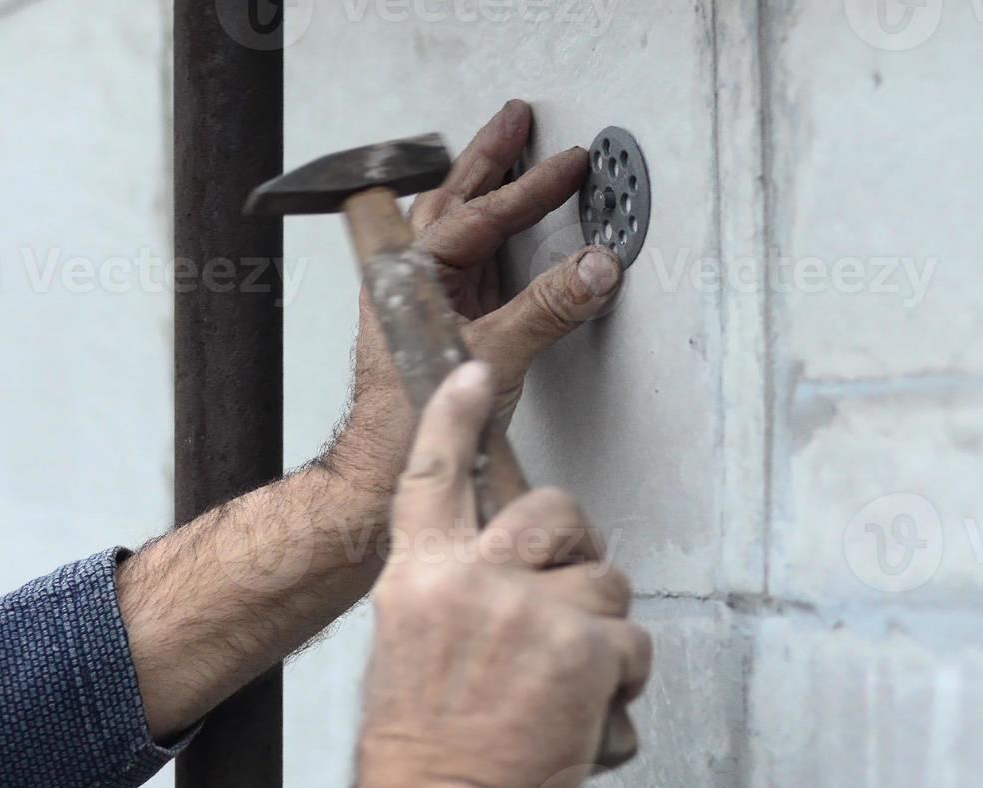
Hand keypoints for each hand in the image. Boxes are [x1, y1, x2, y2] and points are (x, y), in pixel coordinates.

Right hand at [274, 363, 649, 787]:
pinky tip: (591, 707)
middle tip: (575, 588)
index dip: (454, 417)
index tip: (471, 374)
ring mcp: (531, 611)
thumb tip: (506, 583)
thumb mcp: (409, 648)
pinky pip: (632, 642)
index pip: (433, 474)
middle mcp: (474, 579)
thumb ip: (454, 597)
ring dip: (602, 626)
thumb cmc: (422, 745)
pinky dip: (624, 678)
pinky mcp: (583, 649)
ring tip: (572, 679)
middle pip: (553, 512)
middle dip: (578, 544)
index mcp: (420, 576)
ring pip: (607, 581)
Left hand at [328, 99, 623, 493]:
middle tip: (518, 123)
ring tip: (510, 159)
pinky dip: (492, 239)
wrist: (389, 468)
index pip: (478, 215)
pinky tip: (508, 234)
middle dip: (490, 159)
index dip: (529, 189)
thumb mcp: (495, 357)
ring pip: (456, 227)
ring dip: (484, 190)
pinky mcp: (441, 325)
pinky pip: (470, 264)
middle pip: (453, 201)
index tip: (568, 167)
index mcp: (412, 275)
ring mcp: (425, 301)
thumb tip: (593, 268)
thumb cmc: (412, 419)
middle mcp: (411, 280)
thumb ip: (548, 309)